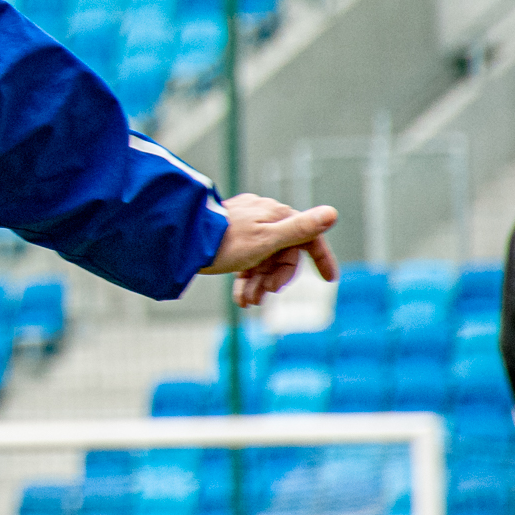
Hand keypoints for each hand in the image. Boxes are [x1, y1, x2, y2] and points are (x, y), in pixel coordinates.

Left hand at [197, 193, 338, 307]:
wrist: (181, 241)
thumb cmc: (226, 241)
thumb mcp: (267, 240)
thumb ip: (300, 229)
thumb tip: (333, 213)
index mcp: (277, 214)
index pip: (308, 237)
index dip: (321, 258)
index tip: (329, 279)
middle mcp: (263, 216)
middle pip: (283, 254)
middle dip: (275, 279)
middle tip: (262, 297)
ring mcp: (245, 225)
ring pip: (263, 260)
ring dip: (259, 284)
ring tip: (249, 301)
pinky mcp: (229, 236)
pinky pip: (245, 260)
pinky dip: (246, 280)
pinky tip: (241, 299)